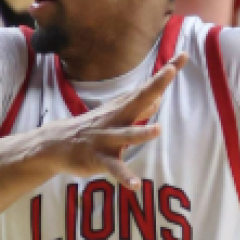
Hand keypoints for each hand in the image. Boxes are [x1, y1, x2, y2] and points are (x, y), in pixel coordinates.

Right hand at [49, 52, 187, 187]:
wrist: (56, 143)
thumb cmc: (94, 127)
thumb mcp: (117, 113)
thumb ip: (139, 106)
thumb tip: (159, 97)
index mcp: (123, 107)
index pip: (148, 87)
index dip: (166, 73)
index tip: (183, 55)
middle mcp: (117, 118)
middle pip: (139, 100)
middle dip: (155, 86)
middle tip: (170, 71)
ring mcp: (107, 138)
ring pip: (127, 135)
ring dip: (142, 133)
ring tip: (158, 129)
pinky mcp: (99, 159)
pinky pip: (114, 169)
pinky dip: (125, 177)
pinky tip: (135, 185)